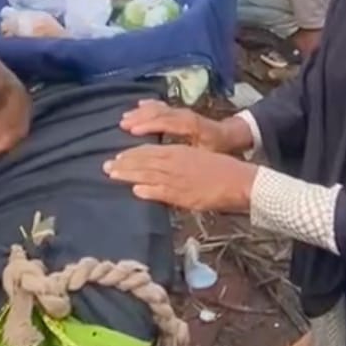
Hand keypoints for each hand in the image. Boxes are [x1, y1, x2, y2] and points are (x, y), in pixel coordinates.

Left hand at [105, 145, 256, 213]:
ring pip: (147, 175)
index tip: (118, 157)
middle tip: (106, 166)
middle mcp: (175, 162)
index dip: (131, 154)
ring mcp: (178, 179)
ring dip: (128, 175)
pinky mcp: (183, 195)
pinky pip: (162, 192)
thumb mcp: (196, 157)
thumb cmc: (221, 169)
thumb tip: (161, 164)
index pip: (149, 151)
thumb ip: (177, 160)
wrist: (239, 181)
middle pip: (143, 161)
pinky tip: (136, 191)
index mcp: (178, 151)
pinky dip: (148, 191)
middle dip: (123, 163)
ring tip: (112, 175)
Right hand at [119, 100, 251, 153]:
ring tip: (125, 118)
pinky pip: (162, 106)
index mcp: (193, 126)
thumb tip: (170, 162)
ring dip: (141, 113)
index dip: (151, 125)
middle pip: (160, 114)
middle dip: (140, 118)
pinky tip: (139, 105)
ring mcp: (182, 111)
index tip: (133, 130)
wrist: (229, 135)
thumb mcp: (205, 156)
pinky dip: (150, 106)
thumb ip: (187, 159)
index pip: (168, 122)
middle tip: (122, 125)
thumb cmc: (216, 149)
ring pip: (159, 109)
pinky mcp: (179, 111)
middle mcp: (186, 115)